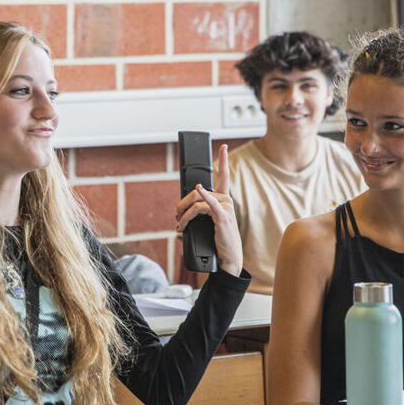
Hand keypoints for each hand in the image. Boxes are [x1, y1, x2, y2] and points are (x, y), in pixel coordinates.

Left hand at [175, 144, 242, 275]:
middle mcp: (226, 200)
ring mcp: (226, 208)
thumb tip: (179, 217)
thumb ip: (197, 215)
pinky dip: (203, 197)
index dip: (224, 159)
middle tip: (176, 217)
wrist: (227, 259)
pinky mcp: (223, 217)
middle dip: (182, 204)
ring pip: (197, 202)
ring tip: (180, 226)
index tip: (224, 146)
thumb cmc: (218, 241)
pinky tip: (198, 190)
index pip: (224, 176)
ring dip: (184, 215)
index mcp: (224, 200)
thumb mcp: (207, 225)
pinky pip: (209, 205)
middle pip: (197, 193)